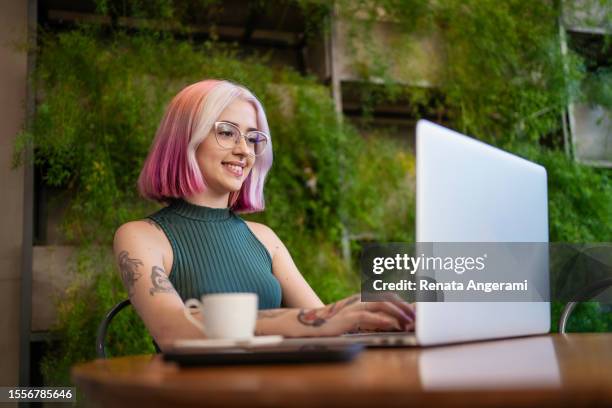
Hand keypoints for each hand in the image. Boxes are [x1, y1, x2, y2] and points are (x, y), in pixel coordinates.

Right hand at [297, 294, 414, 336]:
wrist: (313, 324)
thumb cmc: (338, 324)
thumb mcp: (360, 320)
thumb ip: (376, 319)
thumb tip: (396, 322)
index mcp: (365, 299)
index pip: (388, 296)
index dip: (403, 303)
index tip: (417, 312)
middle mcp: (361, 299)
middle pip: (387, 297)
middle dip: (404, 306)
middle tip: (417, 318)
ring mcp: (354, 307)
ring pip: (380, 303)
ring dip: (396, 312)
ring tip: (408, 322)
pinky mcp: (348, 317)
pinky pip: (367, 315)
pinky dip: (381, 319)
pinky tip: (391, 324)